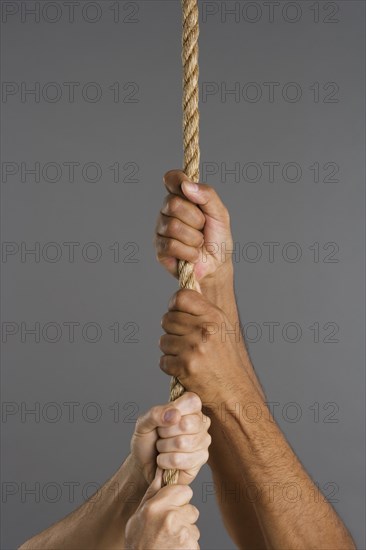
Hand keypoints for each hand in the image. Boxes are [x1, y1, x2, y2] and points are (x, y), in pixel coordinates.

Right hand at [125, 469, 199, 549]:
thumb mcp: (139, 516)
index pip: (184, 490)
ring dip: (186, 533)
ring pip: (194, 527)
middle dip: (183, 518)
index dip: (179, 498)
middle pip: (192, 509)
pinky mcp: (190, 547)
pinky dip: (187, 546)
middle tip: (167, 529)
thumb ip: (153, 493)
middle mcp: (170, 517)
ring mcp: (182, 533)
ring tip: (169, 541)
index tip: (172, 506)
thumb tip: (161, 471)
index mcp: (156, 506)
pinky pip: (195, 541)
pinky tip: (173, 549)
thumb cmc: (138, 543)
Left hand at [131, 392, 210, 483]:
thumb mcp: (143, 423)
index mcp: (190, 407)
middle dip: (164, 433)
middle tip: (161, 436)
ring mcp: (203, 441)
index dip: (173, 411)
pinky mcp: (202, 459)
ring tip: (163, 448)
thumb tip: (175, 414)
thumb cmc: (147, 441)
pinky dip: (165, 461)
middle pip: (185, 424)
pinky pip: (179, 460)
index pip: (191, 401)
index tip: (163, 419)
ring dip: (163, 448)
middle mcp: (201, 422)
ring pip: (181, 444)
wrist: (144, 465)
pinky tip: (166, 460)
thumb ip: (155, 414)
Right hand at [155, 169, 233, 285]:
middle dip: (195, 218)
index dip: (177, 180)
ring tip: (199, 243)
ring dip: (194, 238)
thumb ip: (207, 195)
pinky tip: (193, 255)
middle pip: (173, 204)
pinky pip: (171, 245)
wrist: (217, 266)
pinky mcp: (160, 249)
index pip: (172, 179)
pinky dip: (189, 252)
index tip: (187, 188)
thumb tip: (186, 185)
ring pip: (173, 226)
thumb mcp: (220, 214)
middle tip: (202, 228)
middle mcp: (168, 211)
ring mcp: (162, 230)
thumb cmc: (218, 238)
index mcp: (183, 198)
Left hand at [159, 289, 251, 404]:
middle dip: (171, 331)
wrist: (233, 392)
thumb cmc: (225, 360)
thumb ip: (201, 312)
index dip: (173, 305)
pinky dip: (170, 366)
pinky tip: (185, 369)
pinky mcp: (186, 366)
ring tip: (187, 357)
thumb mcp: (221, 328)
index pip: (181, 297)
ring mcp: (195, 348)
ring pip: (163, 340)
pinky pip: (163, 360)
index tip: (176, 313)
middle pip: (167, 319)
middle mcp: (205, 329)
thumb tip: (176, 300)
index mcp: (214, 316)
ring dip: (170, 350)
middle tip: (184, 342)